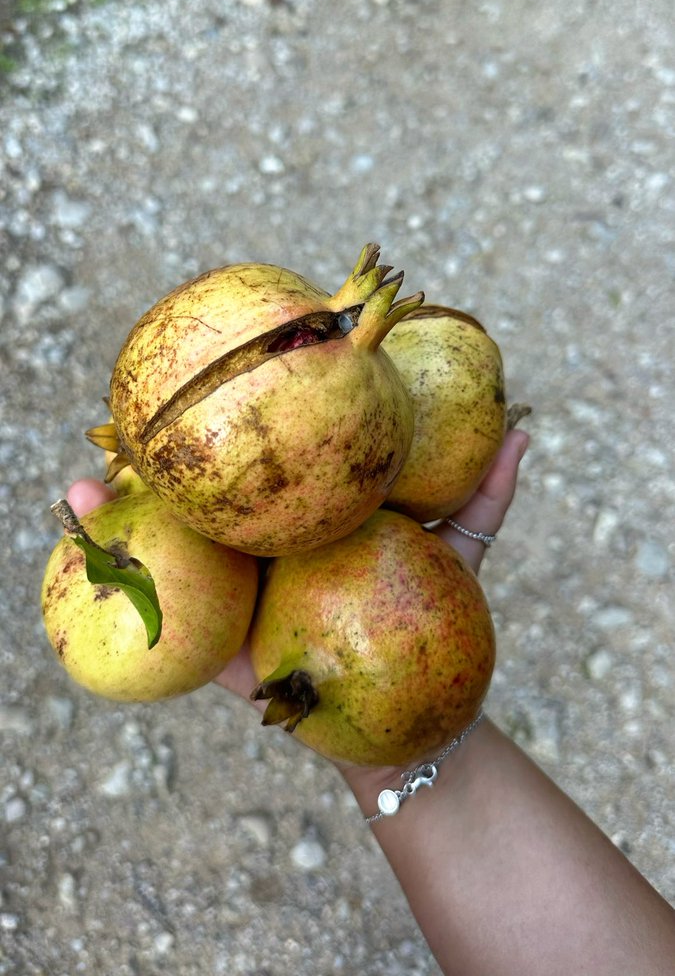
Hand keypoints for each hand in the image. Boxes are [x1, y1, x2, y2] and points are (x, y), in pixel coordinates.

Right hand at [66, 428, 528, 720]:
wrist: (413, 717)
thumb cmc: (434, 622)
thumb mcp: (462, 550)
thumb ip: (488, 493)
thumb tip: (525, 427)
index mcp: (308, 516)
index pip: (268, 461)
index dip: (238, 419)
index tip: (209, 366)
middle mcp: (267, 544)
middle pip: (207, 493)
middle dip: (157, 457)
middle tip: (116, 416)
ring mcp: (240, 588)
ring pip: (171, 546)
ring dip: (116, 514)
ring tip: (79, 479)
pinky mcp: (222, 639)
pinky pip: (166, 615)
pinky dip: (118, 584)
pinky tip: (80, 548)